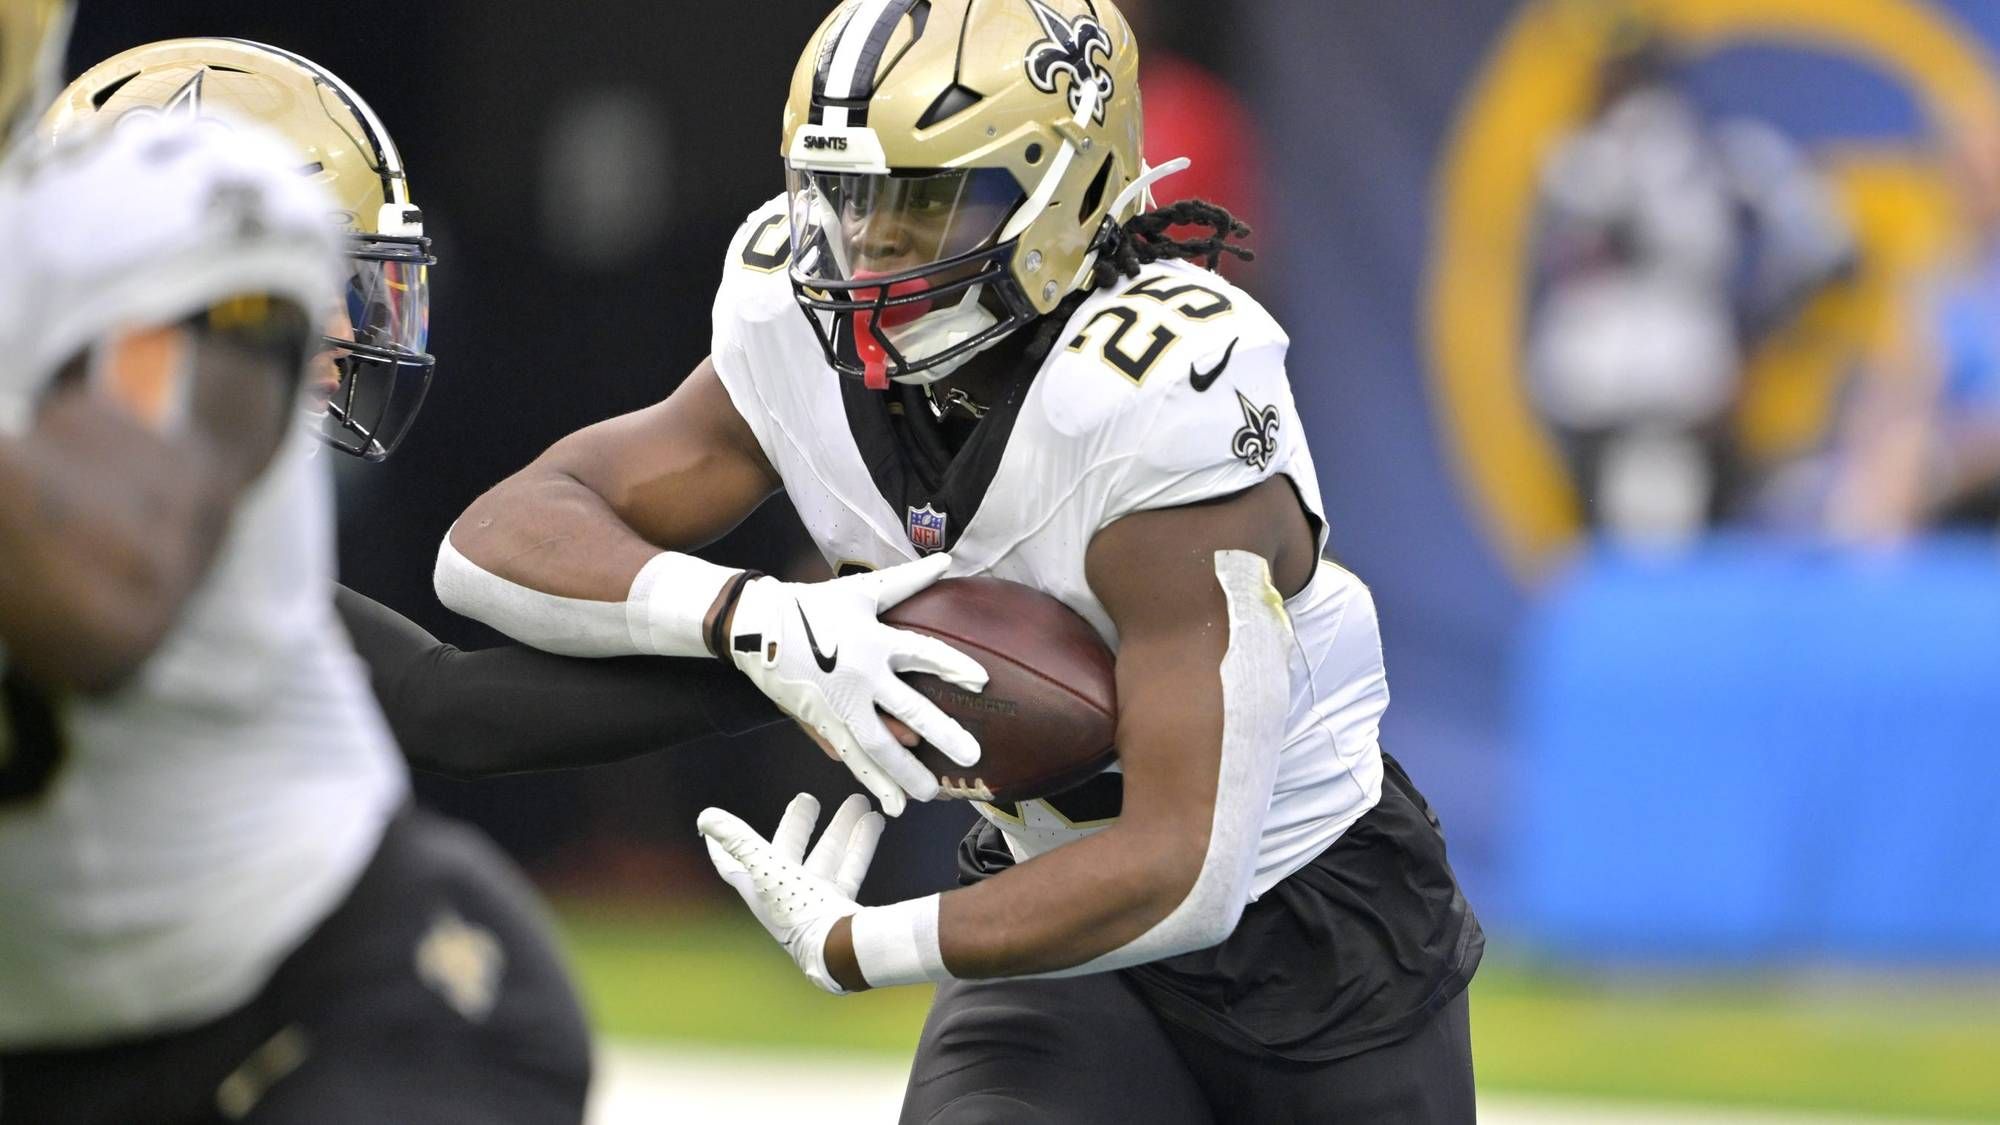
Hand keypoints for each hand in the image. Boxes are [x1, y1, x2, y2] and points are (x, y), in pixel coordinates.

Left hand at [698, 793, 882, 993]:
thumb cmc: (798, 911)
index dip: (722, 845)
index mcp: (759, 888)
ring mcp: (815, 900)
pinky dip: (861, 845)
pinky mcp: (842, 906)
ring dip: (840, 829)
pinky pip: (851, 868)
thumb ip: (739, 841)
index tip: (714, 825)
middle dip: (798, 824)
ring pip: (826, 856)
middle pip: (788, 851)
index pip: (732, 863)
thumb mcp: (766, 869)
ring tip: (858, 802)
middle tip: (808, 799)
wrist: (840, 950)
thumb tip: (706, 817)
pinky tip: (873, 823)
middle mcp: (785, 894)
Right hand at [726, 554, 986, 814]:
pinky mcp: (822, 722)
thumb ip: (906, 581)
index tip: (981, 681)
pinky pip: (850, 756)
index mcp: (874, 642)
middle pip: (908, 712)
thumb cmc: (812, 606)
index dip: (953, 666)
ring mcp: (841, 705)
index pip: (923, 654)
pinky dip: (870, 778)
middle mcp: (862, 677)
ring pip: (878, 747)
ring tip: (928, 795)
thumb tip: (947, 560)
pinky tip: (888, 800)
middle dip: (942, 735)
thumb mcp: (860, 590)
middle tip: (971, 757)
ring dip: (904, 773)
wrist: (756, 627)